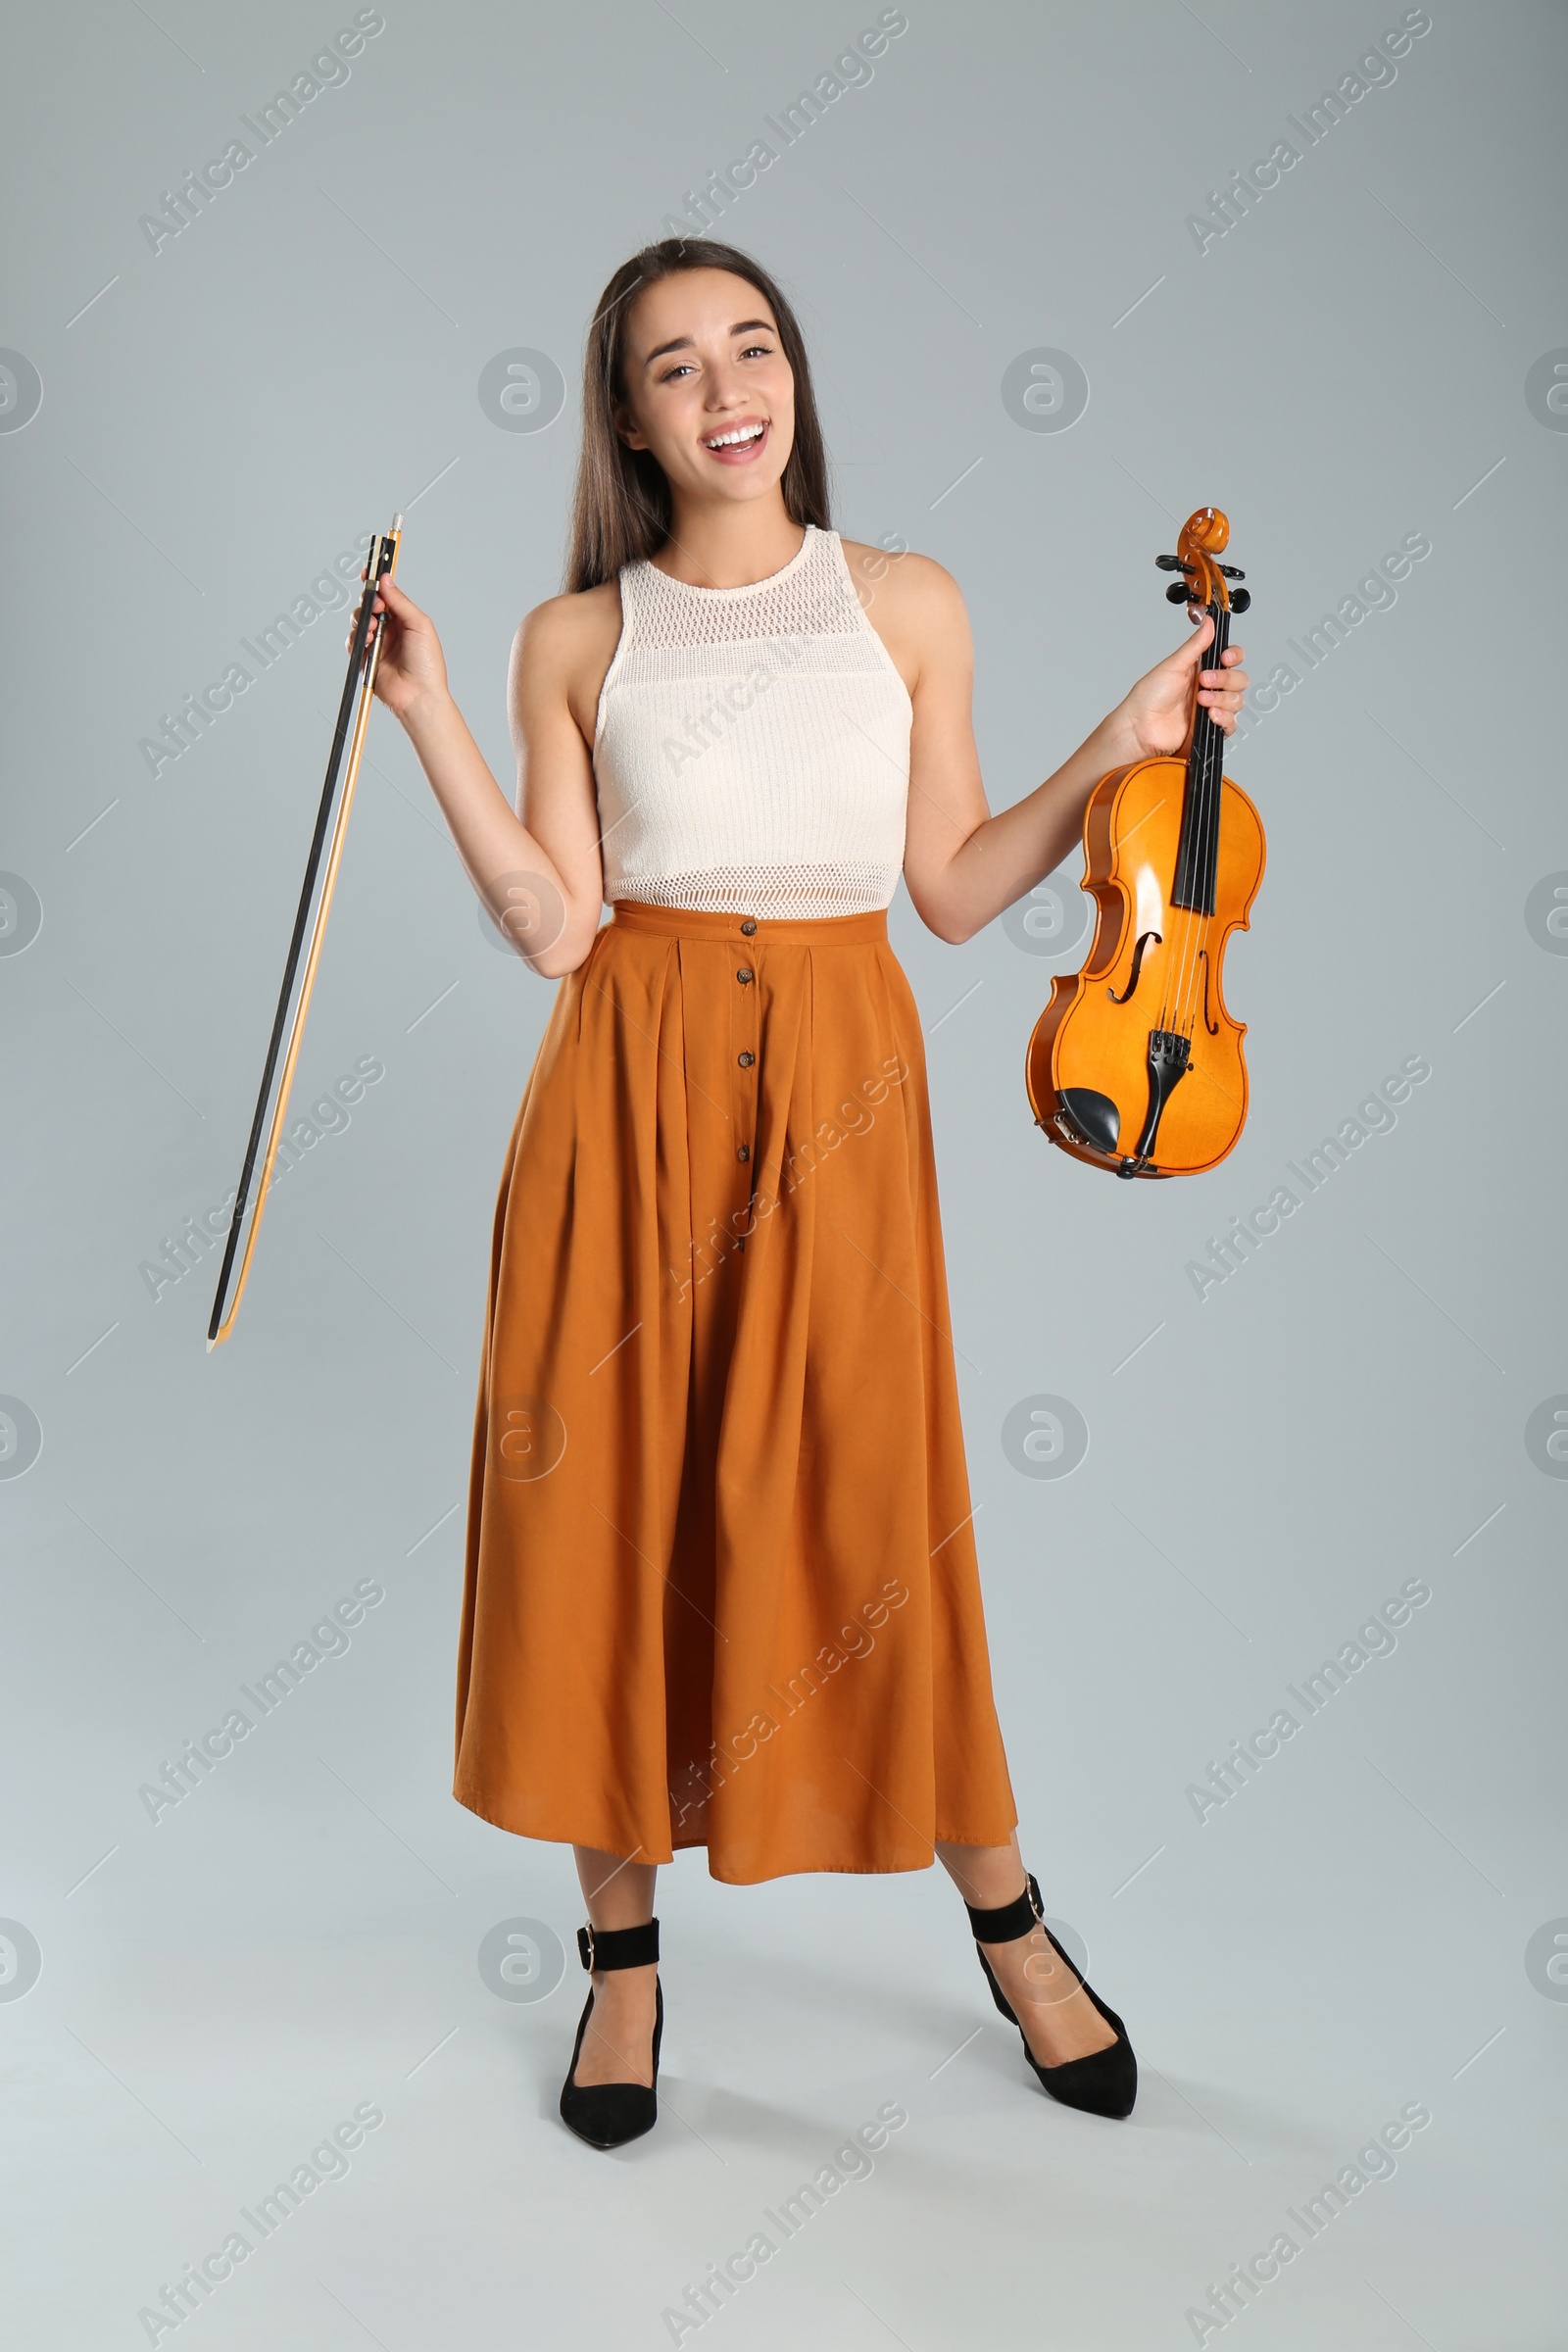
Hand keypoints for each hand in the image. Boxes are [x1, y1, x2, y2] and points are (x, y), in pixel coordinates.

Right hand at [350, 571, 448, 724]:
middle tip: (377, 608)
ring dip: (362, 620)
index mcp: (404, 619)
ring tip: (374, 629)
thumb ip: (400, 601)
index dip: (376, 584)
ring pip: (358, 621)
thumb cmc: (427, 664)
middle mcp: (389, 629)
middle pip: (368, 605)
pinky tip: (368, 642)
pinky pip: (352, 642)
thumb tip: (386, 579)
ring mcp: (376, 644)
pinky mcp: (365, 659)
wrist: (419, 695)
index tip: (368, 573)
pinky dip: (356, 639)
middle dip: (368, 602)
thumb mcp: (419, 624)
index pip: (386, 595)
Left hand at [1106, 608, 1248, 763]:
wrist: (1140, 728)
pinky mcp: (1210, 729)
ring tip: (1201, 701)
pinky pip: (1231, 724)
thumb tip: (1209, 623)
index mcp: (1201, 669)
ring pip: (1237, 701)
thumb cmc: (1148, 698)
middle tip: (1204, 681)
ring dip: (1222, 699)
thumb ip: (1195, 645)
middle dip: (1225, 679)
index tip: (1226, 658)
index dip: (1234, 656)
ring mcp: (1211, 708)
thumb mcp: (1173, 665)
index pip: (1231, 659)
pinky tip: (1209, 715)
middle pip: (1239, 680)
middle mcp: (1209, 688)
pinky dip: (1224, 718)